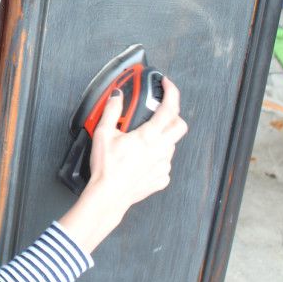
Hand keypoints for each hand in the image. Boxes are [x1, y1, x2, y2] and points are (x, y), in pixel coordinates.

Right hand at [57, 76, 187, 253]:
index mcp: (148, 136)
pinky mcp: (161, 178)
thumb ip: (112, 111)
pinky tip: (143, 158)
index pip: (169, 108)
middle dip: (173, 114)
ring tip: (144, 138)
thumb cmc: (106, 169)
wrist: (108, 196)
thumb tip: (117, 97)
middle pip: (180, 125)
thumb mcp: (103, 134)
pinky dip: (158, 156)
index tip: (167, 85)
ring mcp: (163, 165)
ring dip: (163, 136)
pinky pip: (165, 162)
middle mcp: (160, 149)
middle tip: (160, 112)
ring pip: (172, 144)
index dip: (171, 92)